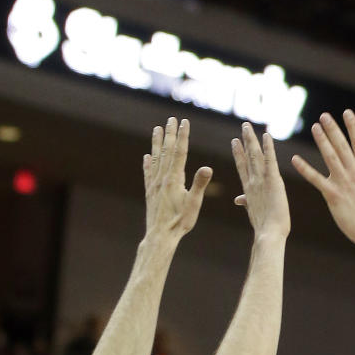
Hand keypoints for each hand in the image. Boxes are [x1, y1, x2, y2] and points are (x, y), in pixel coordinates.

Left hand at [142, 119, 211, 244]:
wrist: (160, 236)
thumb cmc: (179, 222)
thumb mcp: (194, 203)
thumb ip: (199, 184)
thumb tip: (207, 167)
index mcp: (174, 179)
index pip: (179, 152)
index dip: (182, 136)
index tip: (184, 122)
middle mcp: (162, 178)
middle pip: (166, 151)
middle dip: (170, 134)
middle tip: (171, 119)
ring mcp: (154, 184)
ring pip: (155, 158)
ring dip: (157, 143)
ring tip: (156, 129)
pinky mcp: (149, 192)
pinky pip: (148, 173)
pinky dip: (147, 163)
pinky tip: (146, 157)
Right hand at [232, 123, 290, 239]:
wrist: (269, 233)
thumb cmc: (264, 226)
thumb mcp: (253, 211)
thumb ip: (245, 201)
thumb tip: (237, 200)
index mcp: (248, 189)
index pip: (242, 166)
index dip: (238, 153)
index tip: (234, 141)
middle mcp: (252, 182)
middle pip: (247, 157)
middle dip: (245, 141)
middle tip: (244, 126)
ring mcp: (261, 180)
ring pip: (255, 155)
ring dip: (252, 140)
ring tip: (248, 126)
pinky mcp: (273, 181)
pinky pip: (270, 160)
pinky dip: (268, 148)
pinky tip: (266, 136)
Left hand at [291, 109, 354, 245]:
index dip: (353, 126)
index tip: (346, 112)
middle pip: (342, 145)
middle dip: (333, 129)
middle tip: (324, 116)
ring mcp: (343, 182)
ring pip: (330, 157)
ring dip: (321, 141)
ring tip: (315, 127)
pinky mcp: (332, 194)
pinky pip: (316, 179)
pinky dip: (305, 169)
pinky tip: (295, 159)